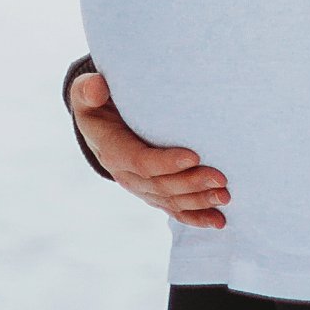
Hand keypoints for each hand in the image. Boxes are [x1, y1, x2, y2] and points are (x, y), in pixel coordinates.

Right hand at [69, 71, 229, 228]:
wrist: (96, 122)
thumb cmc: (95, 102)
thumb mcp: (85, 93)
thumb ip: (88, 90)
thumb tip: (97, 89)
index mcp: (112, 150)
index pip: (141, 162)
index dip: (167, 162)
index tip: (194, 156)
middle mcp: (126, 174)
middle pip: (161, 185)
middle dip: (192, 184)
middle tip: (220, 179)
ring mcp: (139, 186)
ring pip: (170, 200)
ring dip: (198, 201)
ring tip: (224, 197)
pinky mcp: (151, 190)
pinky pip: (172, 208)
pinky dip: (195, 216)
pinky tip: (217, 221)